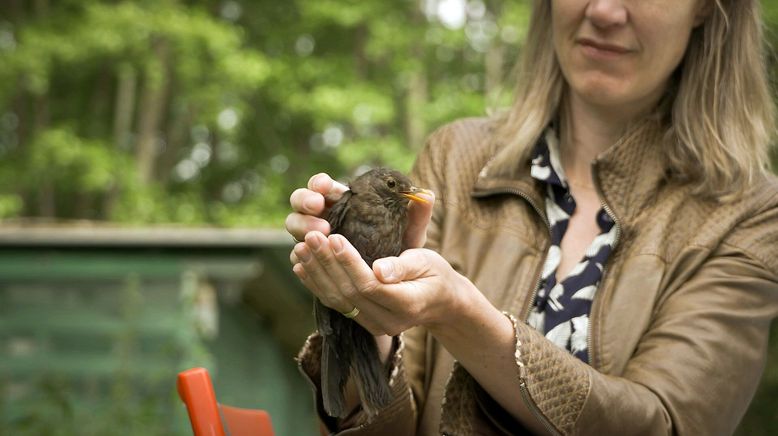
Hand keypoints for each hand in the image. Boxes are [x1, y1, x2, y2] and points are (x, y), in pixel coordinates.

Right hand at [285, 173, 434, 248]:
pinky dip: (298, 255)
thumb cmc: (400, 249)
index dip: (319, 183)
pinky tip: (301, 259)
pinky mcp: (312, 259)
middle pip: (301, 200)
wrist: (395, 282)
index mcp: (344, 200)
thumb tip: (427, 195)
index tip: (325, 187)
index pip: (324, 185)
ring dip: (301, 226)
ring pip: (295, 224)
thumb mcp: (410, 233)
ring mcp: (314, 236)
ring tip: (316, 235)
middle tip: (317, 207)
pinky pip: (298, 254)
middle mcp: (325, 214)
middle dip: (305, 200)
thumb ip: (417, 215)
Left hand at [291, 231, 472, 336]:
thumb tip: (379, 270)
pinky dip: (316, 284)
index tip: (334, 237)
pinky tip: (302, 266)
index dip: (348, 262)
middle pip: (349, 293)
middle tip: (310, 236)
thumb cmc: (435, 274)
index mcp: (406, 304)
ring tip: (300, 248)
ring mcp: (373, 325)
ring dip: (316, 273)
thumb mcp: (427, 263)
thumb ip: (404, 266)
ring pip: (338, 301)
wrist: (441, 302)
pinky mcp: (362, 321)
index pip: (369, 285)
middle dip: (326, 263)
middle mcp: (387, 322)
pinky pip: (336, 304)